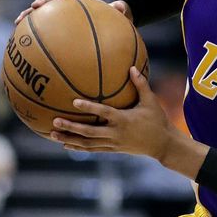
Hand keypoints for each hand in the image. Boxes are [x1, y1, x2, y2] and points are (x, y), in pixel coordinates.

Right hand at [15, 0, 132, 24]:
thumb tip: (120, 6)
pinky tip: (19, 40)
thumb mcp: (119, 19)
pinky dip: (29, 31)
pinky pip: (39, 27)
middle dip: (44, 0)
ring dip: (30, 13)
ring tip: (20, 20)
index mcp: (84, 1)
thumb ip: (119, 11)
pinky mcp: (52, 25)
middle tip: (38, 5)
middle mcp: (69, 5)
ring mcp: (59, 14)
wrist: (107, 28)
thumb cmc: (113, 23)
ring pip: (42, 10)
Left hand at [51, 67, 172, 159]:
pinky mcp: (113, 149)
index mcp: (123, 120)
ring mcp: (113, 143)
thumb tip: (132, 67)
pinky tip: (66, 144)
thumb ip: (141, 84)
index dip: (89, 107)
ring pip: (88, 143)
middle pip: (89, 132)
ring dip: (70, 139)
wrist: (163, 145)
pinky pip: (93, 149)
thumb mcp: (151, 102)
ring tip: (53, 134)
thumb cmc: (158, 121)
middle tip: (55, 121)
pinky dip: (79, 147)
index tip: (74, 101)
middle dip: (71, 127)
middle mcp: (116, 133)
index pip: (103, 113)